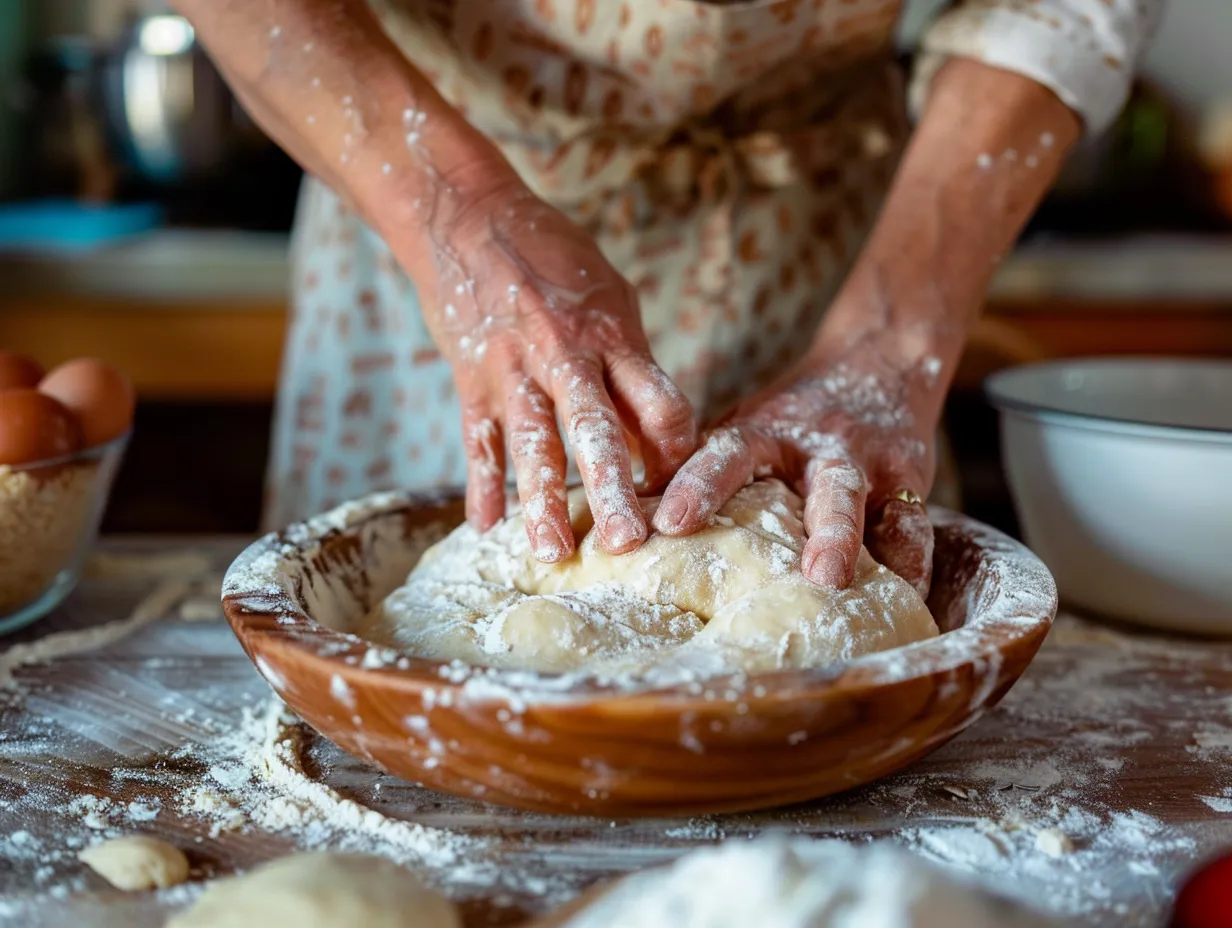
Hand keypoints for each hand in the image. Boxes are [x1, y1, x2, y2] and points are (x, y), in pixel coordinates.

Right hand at [424, 181, 696, 561]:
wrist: (468, 216)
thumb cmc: (553, 256)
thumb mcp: (611, 297)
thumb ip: (633, 364)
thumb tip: (656, 436)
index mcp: (610, 334)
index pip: (659, 400)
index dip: (676, 449)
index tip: (681, 489)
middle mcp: (564, 355)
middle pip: (595, 431)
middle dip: (613, 490)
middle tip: (629, 544)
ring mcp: (512, 369)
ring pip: (531, 446)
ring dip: (541, 502)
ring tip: (553, 551)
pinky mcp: (471, 379)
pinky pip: (478, 441)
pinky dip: (481, 483)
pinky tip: (485, 526)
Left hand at [652, 336, 939, 596]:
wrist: (880, 361)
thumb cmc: (789, 420)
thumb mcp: (746, 428)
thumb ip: (702, 468)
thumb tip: (630, 525)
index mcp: (762, 432)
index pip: (726, 455)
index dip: (697, 487)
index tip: (667, 524)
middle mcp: (814, 446)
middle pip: (797, 479)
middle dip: (784, 519)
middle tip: (774, 562)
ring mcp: (864, 462)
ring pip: (855, 499)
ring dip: (842, 538)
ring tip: (831, 581)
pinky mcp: (908, 479)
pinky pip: (913, 524)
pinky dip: (910, 563)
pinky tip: (902, 599)